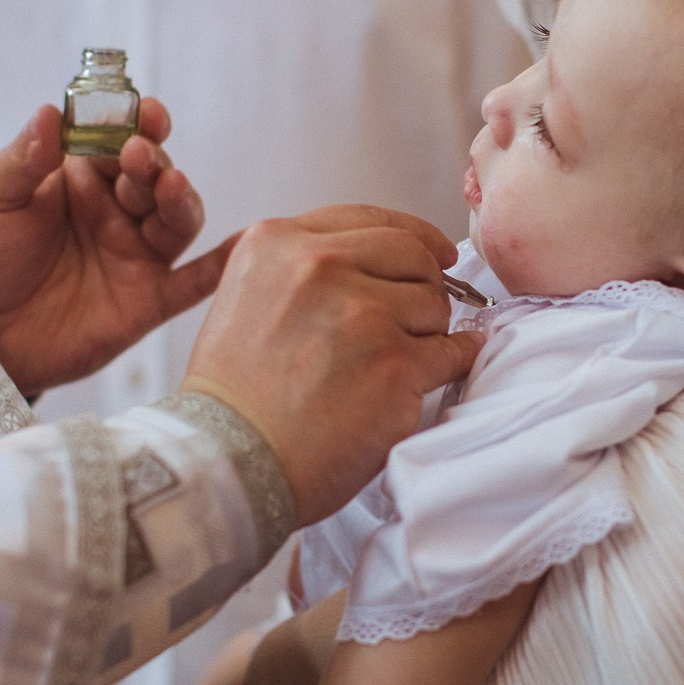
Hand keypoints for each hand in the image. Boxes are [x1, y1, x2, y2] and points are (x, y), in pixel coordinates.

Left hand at [0, 103, 229, 398]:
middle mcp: (116, 211)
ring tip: (167, 185)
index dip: (136, 122)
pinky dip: (223, 265)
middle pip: (154, 176)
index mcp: (80, 179)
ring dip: (180, 198)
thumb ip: (21, 159)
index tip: (142, 111)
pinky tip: (245, 245)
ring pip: (177, 219)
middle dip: (153, 160)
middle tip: (137, 154)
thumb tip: (51, 111)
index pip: (119, 139)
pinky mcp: (146, 300)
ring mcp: (135, 255)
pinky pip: (194, 281)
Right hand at [181, 206, 484, 524]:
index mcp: (277, 243)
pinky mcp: (395, 366)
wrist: (228, 463)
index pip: (370, 221)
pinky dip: (455, 360)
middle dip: (422, 287)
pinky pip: (453, 351)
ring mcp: (362, 315)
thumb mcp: (246, 297)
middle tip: (412, 323)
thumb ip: (302, 268)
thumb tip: (379, 260)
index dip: (413, 237)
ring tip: (387, 367)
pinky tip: (439, 371)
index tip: (436, 254)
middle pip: (411, 255)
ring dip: (426, 333)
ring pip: (433, 304)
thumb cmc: (236, 397)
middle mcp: (318, 267)